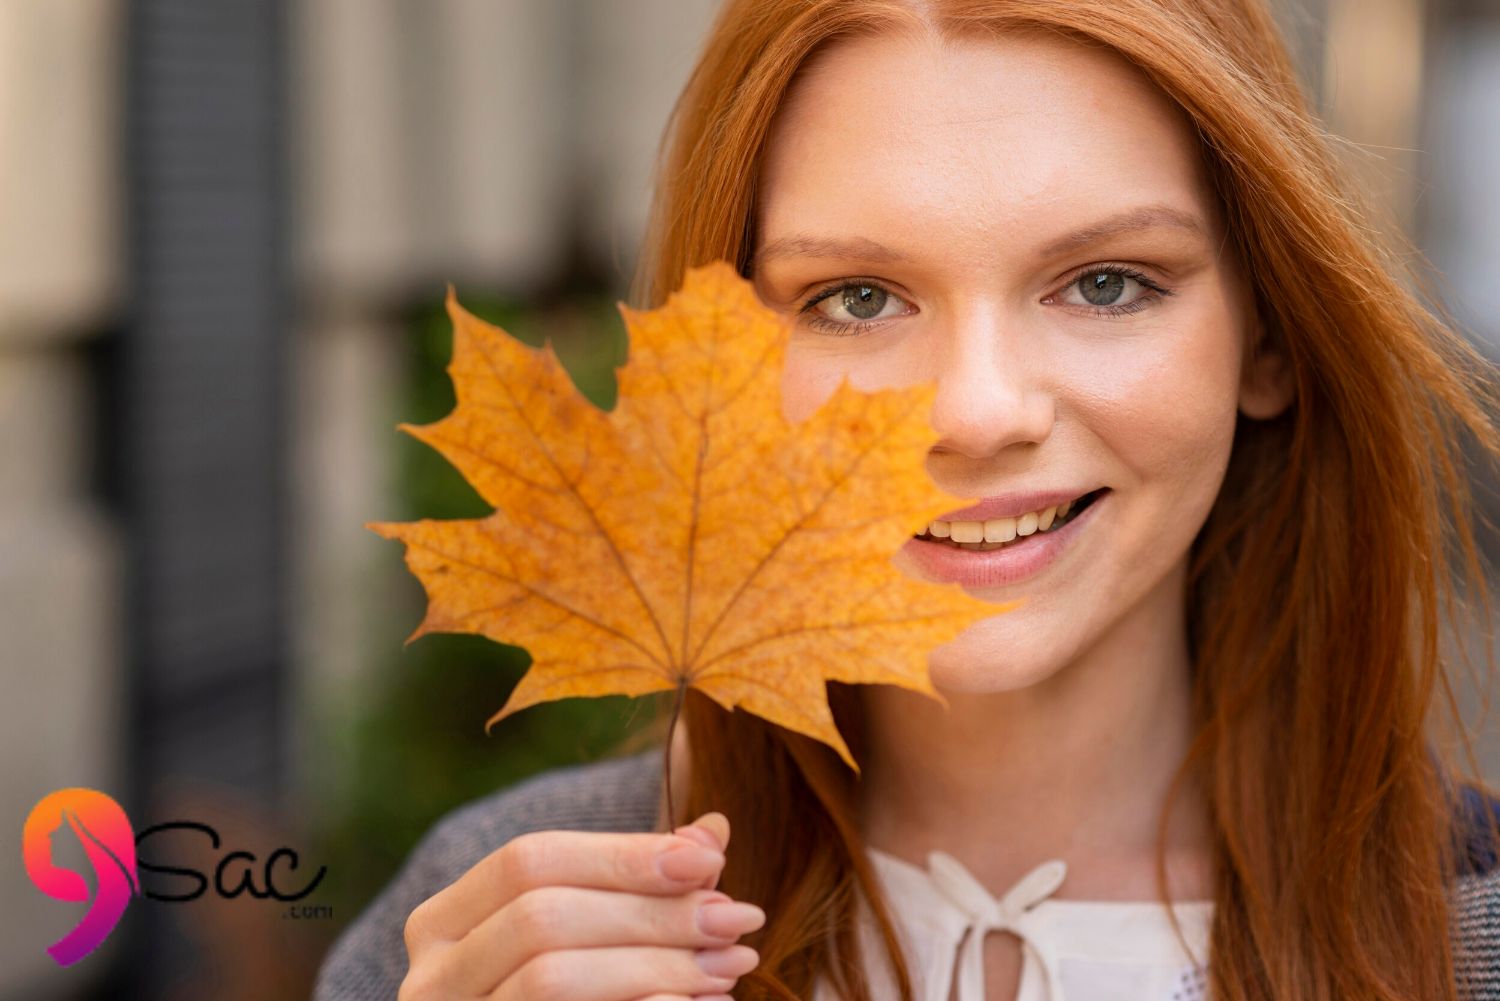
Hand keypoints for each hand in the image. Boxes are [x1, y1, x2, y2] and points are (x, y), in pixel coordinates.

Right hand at [398, 811, 763, 999]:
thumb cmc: (572, 993)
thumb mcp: (598, 930)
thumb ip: (642, 881)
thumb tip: (713, 829)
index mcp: (444, 920)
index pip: (530, 859)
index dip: (623, 855)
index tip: (713, 861)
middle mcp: (430, 976)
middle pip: (542, 917)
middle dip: (651, 914)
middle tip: (736, 918)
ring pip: (549, 978)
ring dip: (657, 965)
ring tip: (731, 963)